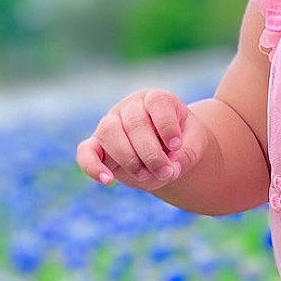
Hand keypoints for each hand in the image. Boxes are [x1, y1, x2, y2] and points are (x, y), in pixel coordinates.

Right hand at [75, 90, 208, 189]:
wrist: (168, 152)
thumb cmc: (182, 142)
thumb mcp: (194, 145)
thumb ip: (187, 154)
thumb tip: (171, 166)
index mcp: (156, 99)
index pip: (157, 102)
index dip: (166, 125)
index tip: (176, 146)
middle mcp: (131, 106)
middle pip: (134, 122)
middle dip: (151, 153)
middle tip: (166, 171)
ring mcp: (111, 123)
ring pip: (108, 131)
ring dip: (128, 158)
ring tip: (145, 174)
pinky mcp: (98, 145)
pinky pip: (86, 152)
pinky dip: (92, 167)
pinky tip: (108, 180)